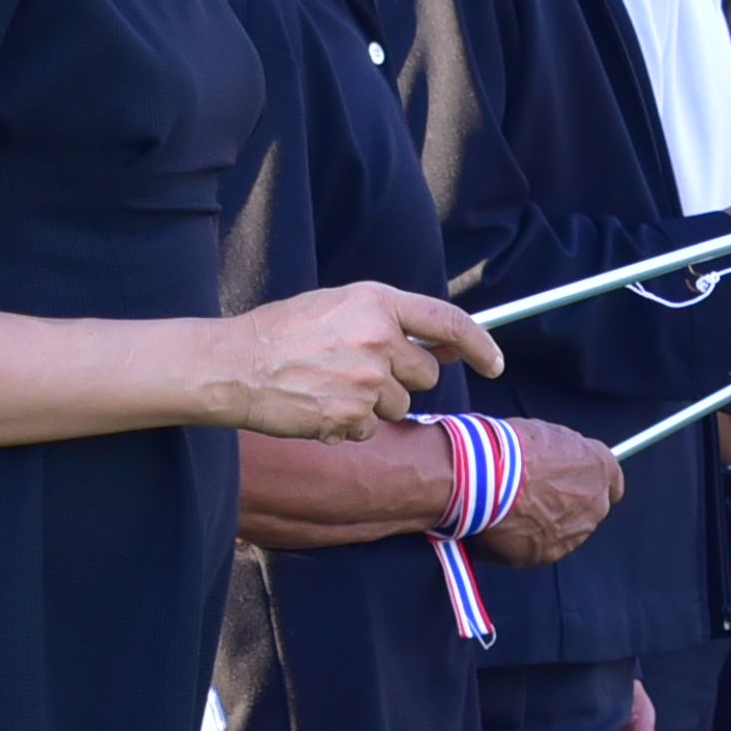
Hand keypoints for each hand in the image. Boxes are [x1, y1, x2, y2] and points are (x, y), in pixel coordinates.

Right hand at [221, 281, 494, 443]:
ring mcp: (367, 380)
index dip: (480, 345)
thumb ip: (390, 321)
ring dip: (373, 404)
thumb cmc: (282, 333)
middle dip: (404, 380)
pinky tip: (318, 405)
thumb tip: (445, 347)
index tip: (495, 363)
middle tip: (361, 373)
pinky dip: (349, 424)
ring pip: (399, 406)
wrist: (235, 365)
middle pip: (426, 375)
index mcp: (376, 302)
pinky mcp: (352, 415)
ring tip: (330, 386)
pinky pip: (369, 428)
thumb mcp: (339, 307)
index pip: (448, 322)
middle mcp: (379, 338)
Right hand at [477, 417, 622, 564]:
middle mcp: (596, 504)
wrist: (482, 478)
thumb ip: (565, 452)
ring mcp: (574, 533)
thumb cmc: (511, 448)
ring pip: (566, 532)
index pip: (613, 482)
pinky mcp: (547, 554)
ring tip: (512, 511)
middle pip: (589, 509)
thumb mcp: (547, 434)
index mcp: (600, 468)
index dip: (592, 481)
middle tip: (535, 494)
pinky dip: (525, 541)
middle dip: (568, 504)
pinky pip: (541, 548)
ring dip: (547, 524)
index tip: (578, 481)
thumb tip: (560, 461)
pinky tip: (502, 526)